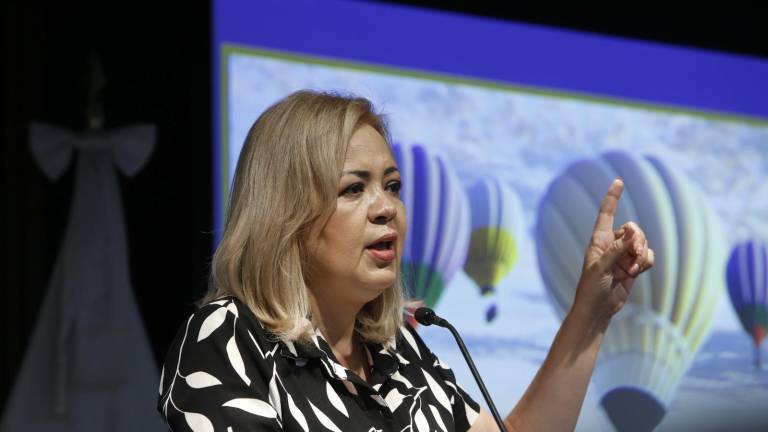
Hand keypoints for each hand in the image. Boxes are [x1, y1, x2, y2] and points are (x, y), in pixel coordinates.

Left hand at [572, 178, 654, 323]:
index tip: (618, 181)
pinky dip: (646, 261)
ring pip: (643, 243)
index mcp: (599, 240)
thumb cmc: (591, 288)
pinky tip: (638, 272)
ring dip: (641, 254)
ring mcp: (624, 255)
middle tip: (634, 253)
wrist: (598, 309)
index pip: (606, 213)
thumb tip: (630, 234)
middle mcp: (612, 244)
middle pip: (633, 229)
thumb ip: (615, 251)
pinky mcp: (634, 266)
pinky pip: (647, 256)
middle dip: (638, 239)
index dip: (612, 197)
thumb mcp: (600, 268)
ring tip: (633, 269)